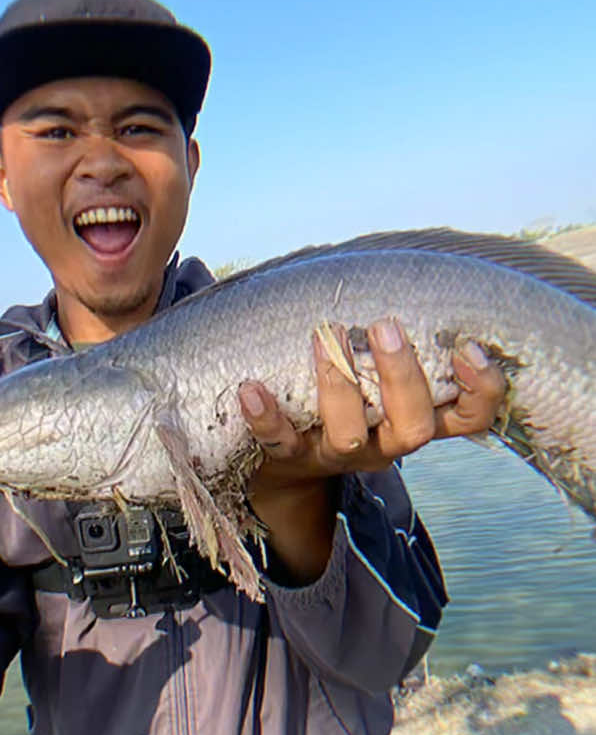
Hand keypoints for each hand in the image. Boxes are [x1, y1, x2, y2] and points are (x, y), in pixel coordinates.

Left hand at [238, 318, 506, 580]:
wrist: (285, 464)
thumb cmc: (344, 399)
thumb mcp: (379, 379)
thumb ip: (398, 343)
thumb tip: (407, 271)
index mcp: (415, 421)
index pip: (469, 418)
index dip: (481, 391)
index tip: (471, 347)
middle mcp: (383, 444)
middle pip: (413, 429)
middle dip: (402, 377)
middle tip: (385, 325)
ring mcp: (336, 454)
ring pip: (349, 435)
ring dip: (338, 384)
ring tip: (325, 334)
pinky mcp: (290, 458)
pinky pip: (278, 443)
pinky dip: (266, 417)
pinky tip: (252, 389)